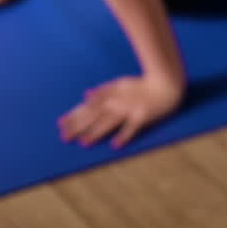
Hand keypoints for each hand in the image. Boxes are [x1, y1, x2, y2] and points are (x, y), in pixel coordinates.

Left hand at [58, 74, 183, 147]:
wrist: (166, 82)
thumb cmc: (142, 84)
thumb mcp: (120, 83)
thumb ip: (103, 90)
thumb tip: (86, 95)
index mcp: (111, 95)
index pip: (88, 106)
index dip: (74, 115)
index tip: (60, 124)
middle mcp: (117, 102)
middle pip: (94, 115)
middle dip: (79, 126)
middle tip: (64, 137)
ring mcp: (130, 109)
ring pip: (110, 122)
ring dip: (97, 132)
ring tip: (84, 143)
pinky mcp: (143, 116)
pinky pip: (132, 128)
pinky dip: (124, 136)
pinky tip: (115, 145)